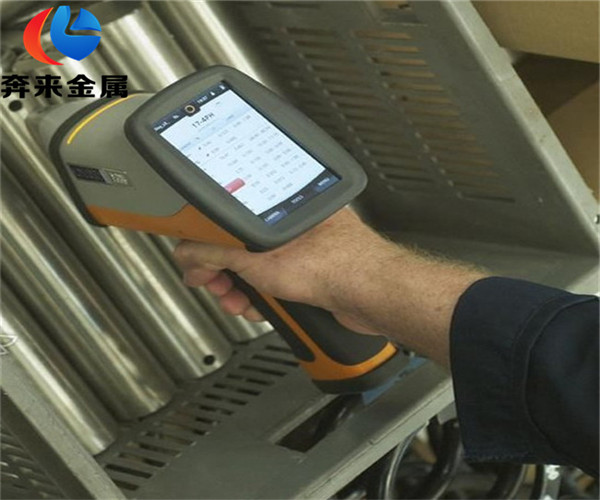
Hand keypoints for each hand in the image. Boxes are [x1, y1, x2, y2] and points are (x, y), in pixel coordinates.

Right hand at [173, 208, 397, 331]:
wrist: (369, 294)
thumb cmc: (331, 263)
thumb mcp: (258, 259)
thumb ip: (215, 255)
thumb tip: (188, 254)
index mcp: (276, 206)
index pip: (228, 218)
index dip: (206, 241)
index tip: (196, 260)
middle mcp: (289, 225)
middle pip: (240, 247)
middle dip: (223, 273)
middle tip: (213, 287)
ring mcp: (301, 249)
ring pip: (257, 269)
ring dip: (241, 290)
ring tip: (238, 303)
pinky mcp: (309, 272)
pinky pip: (275, 282)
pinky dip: (263, 296)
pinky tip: (262, 307)